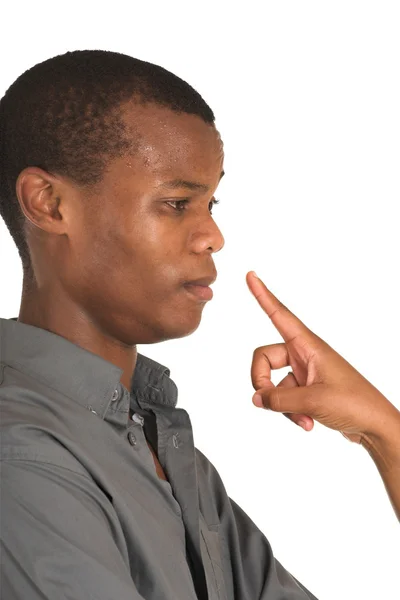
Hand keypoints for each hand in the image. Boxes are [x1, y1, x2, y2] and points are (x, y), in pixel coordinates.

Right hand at [246, 271, 397, 443]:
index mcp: (309, 346)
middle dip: (261, 381)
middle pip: (265, 357)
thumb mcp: (312, 400)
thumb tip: (257, 398)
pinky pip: (284, 396)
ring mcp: (305, 372)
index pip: (280, 314)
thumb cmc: (355, 403)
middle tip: (265, 400)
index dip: (263, 295)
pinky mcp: (307, 388)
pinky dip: (290, 412)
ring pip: (274, 383)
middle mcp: (305, 354)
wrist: (375, 425)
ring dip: (281, 404)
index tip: (251, 275)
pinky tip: (307, 422)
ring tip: (302, 418)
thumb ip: (278, 398)